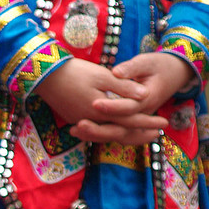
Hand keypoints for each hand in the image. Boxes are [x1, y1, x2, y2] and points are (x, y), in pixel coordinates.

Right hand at [34, 58, 149, 124]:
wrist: (44, 76)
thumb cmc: (74, 73)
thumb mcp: (102, 76)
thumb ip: (123, 87)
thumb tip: (144, 94)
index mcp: (102, 112)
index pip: (130, 120)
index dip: (148, 122)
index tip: (164, 123)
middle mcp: (93, 122)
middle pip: (120, 133)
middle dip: (139, 134)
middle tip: (156, 135)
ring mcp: (82, 122)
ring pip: (108, 134)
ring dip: (125, 134)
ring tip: (140, 134)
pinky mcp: (74, 118)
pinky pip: (96, 130)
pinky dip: (108, 131)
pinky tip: (114, 128)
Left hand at [70, 53, 196, 144]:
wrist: (175, 73)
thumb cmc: (160, 65)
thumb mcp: (148, 62)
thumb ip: (131, 68)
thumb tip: (116, 72)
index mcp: (148, 100)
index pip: (127, 107)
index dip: (111, 106)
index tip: (93, 102)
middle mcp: (142, 114)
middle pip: (119, 128)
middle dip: (98, 129)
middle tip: (78, 125)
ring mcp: (136, 120)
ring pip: (115, 134)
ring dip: (94, 135)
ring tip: (73, 131)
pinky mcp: (129, 121)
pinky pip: (113, 132)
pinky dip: (96, 133)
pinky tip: (76, 131)